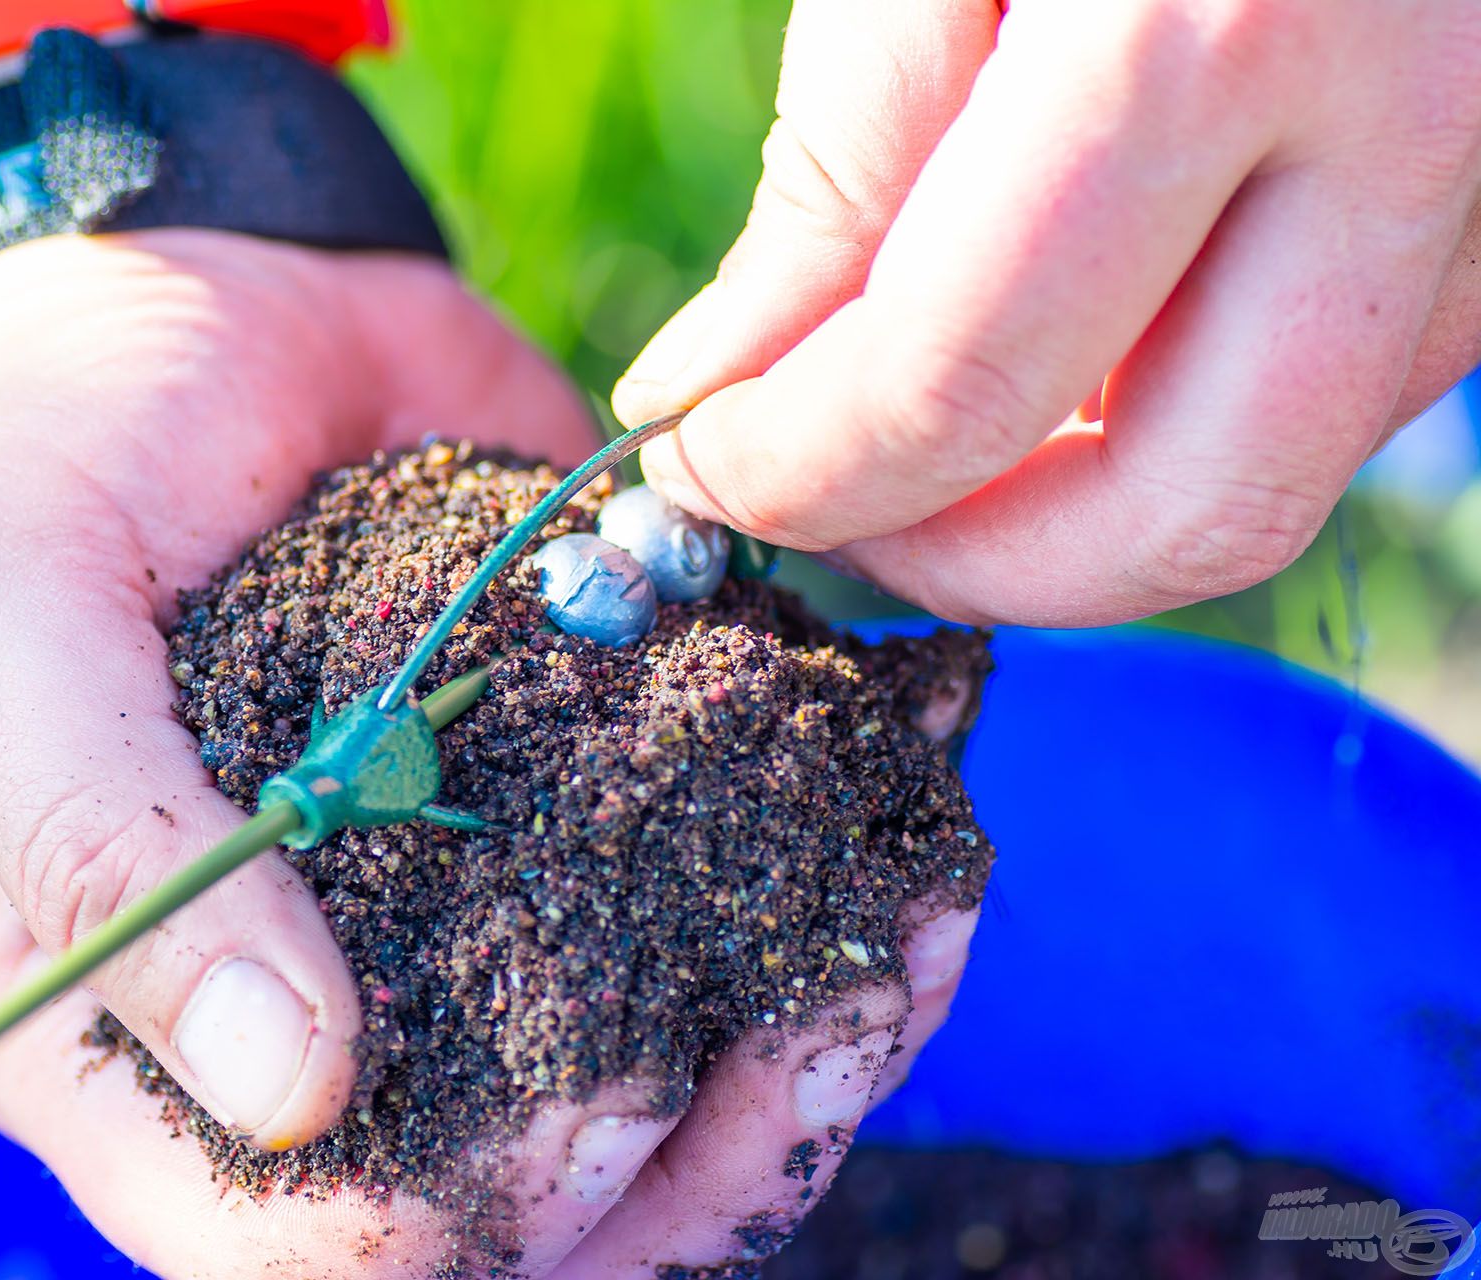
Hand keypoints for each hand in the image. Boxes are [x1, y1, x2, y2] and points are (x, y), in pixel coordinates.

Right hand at [0, 232, 976, 1276]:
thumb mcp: (11, 622)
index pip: (293, 1245)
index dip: (462, 1225)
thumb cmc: (42, 448)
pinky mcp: (569, 806)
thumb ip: (111, 851)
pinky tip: (910, 854)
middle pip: (514, 1207)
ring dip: (795, 1057)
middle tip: (813, 1030)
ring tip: (900, 935)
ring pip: (648, 1094)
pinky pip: (708, 915)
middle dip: (686, 1167)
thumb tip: (293, 1094)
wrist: (190, 287)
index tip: (606, 1108)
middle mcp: (307, 1011)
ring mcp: (453, 914)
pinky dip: (824, 908)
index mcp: (133, 1029)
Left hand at [615, 0, 1480, 626]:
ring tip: (915, 460)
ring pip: (1280, 471)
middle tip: (818, 521)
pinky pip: (1332, 391)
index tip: (691, 461)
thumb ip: (839, 169)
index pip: (962, 381)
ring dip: (1075, 518)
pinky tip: (1051, 378)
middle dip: (968, 564)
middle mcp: (1414, 128)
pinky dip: (1170, 428)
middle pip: (1189, 506)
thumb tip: (725, 395)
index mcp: (1222, 26)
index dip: (796, 466)